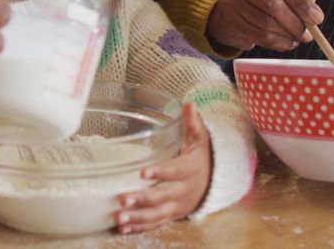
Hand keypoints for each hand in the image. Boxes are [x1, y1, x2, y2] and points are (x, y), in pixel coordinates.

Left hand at [115, 103, 211, 233]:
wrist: (215, 183)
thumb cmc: (201, 157)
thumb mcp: (201, 139)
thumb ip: (193, 123)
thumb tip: (189, 104)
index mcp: (190, 169)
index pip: (175, 171)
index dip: (160, 172)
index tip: (143, 173)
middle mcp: (183, 190)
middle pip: (163, 196)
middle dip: (143, 200)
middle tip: (122, 200)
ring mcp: (177, 205)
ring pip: (157, 214)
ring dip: (138, 217)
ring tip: (119, 217)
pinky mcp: (171, 215)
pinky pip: (155, 223)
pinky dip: (140, 227)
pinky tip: (123, 228)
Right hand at [206, 0, 323, 50]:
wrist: (220, 11)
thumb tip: (313, 7)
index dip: (300, 2)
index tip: (317, 18)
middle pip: (271, 4)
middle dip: (295, 22)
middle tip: (309, 34)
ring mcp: (228, 4)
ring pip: (266, 25)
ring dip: (287, 36)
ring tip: (297, 39)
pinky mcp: (227, 24)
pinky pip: (258, 38)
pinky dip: (277, 43)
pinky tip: (285, 42)